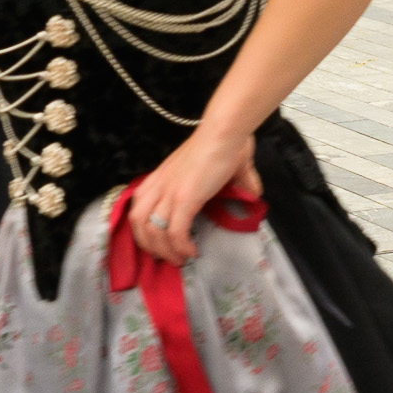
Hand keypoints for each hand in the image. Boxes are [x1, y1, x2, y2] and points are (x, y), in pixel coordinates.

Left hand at [127, 124, 260, 265]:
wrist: (225, 133)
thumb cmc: (226, 142)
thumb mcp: (223, 165)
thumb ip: (238, 180)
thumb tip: (254, 192)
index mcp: (162, 176)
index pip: (138, 205)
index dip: (143, 228)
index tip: (158, 242)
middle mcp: (160, 185)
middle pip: (137, 222)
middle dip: (149, 245)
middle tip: (166, 257)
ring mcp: (170, 192)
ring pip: (152, 231)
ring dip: (163, 250)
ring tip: (179, 259)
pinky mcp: (184, 199)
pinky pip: (174, 232)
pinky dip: (180, 246)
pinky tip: (192, 251)